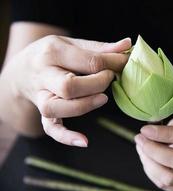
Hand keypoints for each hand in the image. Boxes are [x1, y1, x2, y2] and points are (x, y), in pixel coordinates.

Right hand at [1, 35, 130, 146]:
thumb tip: (127, 45)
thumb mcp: (72, 43)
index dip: (112, 64)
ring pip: (58, 108)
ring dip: (85, 105)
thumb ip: (100, 47)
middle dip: (97, 84)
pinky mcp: (42, 112)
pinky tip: (84, 141)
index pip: (88, 61)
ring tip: (103, 98)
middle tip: (109, 78)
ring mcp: (40, 96)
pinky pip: (50, 128)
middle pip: (70, 86)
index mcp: (52, 52)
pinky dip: (66, 137)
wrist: (21, 69)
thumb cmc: (52, 55)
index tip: (124, 63)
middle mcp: (43, 75)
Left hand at [135, 117, 172, 190]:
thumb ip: (172, 126)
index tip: (145, 130)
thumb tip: (149, 132)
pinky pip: (167, 185)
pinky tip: (147, 159)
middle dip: (154, 151)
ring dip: (150, 164)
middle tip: (140, 139)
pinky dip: (152, 172)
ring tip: (141, 149)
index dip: (166, 134)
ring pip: (171, 178)